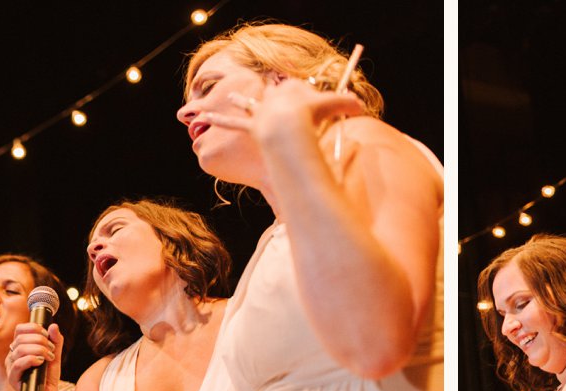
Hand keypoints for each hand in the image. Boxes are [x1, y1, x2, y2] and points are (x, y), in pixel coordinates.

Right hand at [5, 323, 61, 390]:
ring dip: (38, 349)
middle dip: (40, 340)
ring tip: (48, 357)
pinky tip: (40, 362)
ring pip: (19, 349)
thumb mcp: (55, 356)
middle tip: (51, 350)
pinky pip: (17, 364)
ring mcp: (11, 366)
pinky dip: (31, 360)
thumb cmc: (48, 376)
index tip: (47, 334)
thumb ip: (56, 341)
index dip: (33, 328)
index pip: (20, 329)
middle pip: (21, 338)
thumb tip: (53, 326)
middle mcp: (13, 355)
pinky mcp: (12, 378)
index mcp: (20, 347)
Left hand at [204, 77, 366, 146]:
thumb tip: (361, 108)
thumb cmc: (312, 116)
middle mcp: (273, 98)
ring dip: (238, 101)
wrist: (291, 127)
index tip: (307, 104)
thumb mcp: (335, 106)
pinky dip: (219, 121)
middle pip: (273, 97)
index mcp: (291, 89)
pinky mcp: (252, 127)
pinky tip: (203, 118)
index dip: (302, 97)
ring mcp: (261, 112)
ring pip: (248, 105)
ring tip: (229, 97)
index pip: (295, 89)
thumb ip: (347, 105)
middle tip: (273, 100)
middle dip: (273, 97)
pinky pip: (233, 124)